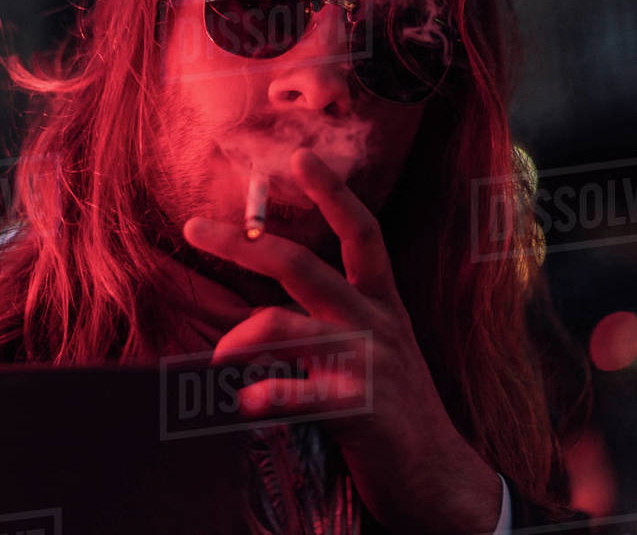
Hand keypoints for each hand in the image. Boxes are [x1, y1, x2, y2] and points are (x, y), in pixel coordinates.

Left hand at [183, 148, 502, 534]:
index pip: (362, 233)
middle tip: (195, 226)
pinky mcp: (359, 410)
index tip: (300, 157)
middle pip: (303, 266)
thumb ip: (330, 325)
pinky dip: (262, 396)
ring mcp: (368, 364)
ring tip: (214, 360)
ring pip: (286, 326)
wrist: (440, 479)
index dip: (334, 193)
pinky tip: (243, 405)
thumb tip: (262, 317)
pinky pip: (297, 393)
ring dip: (239, 338)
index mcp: (381, 303)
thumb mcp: (376, 352)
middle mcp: (375, 323)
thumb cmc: (395, 411)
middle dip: (242, 243)